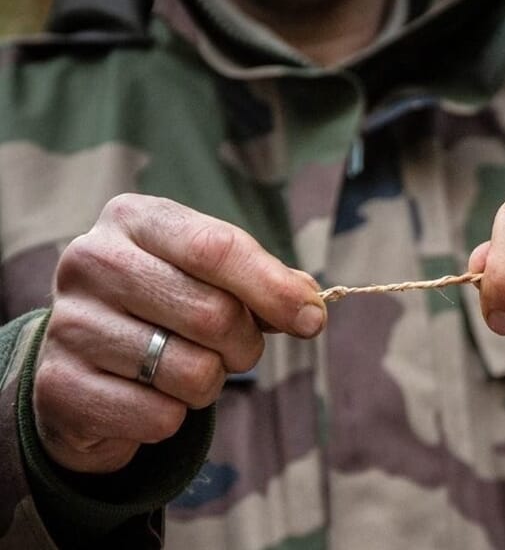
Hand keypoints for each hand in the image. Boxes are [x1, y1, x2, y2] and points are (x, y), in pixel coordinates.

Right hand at [34, 194, 325, 472]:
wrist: (88, 361)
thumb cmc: (165, 306)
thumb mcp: (212, 277)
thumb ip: (266, 284)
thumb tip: (311, 305)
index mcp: (134, 219)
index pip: (217, 248)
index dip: (275, 289)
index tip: (312, 320)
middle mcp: (92, 260)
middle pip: (213, 313)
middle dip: (245, 345)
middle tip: (237, 350)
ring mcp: (69, 323)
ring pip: (191, 371)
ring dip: (209, 384)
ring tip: (185, 369)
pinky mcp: (59, 386)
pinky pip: (159, 417)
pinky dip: (172, 417)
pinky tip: (148, 396)